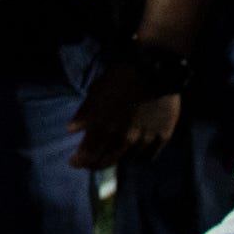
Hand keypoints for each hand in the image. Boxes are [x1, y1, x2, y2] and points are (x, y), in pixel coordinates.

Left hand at [67, 66, 181, 168]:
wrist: (156, 69)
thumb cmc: (121, 77)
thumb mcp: (97, 90)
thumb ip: (84, 112)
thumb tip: (71, 129)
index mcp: (104, 125)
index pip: (88, 155)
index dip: (79, 162)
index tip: (74, 162)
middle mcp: (124, 137)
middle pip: (106, 162)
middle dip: (94, 164)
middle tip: (89, 163)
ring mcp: (144, 139)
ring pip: (126, 161)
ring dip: (115, 160)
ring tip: (110, 155)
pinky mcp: (161, 138)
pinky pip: (146, 157)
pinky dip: (136, 157)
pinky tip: (131, 152)